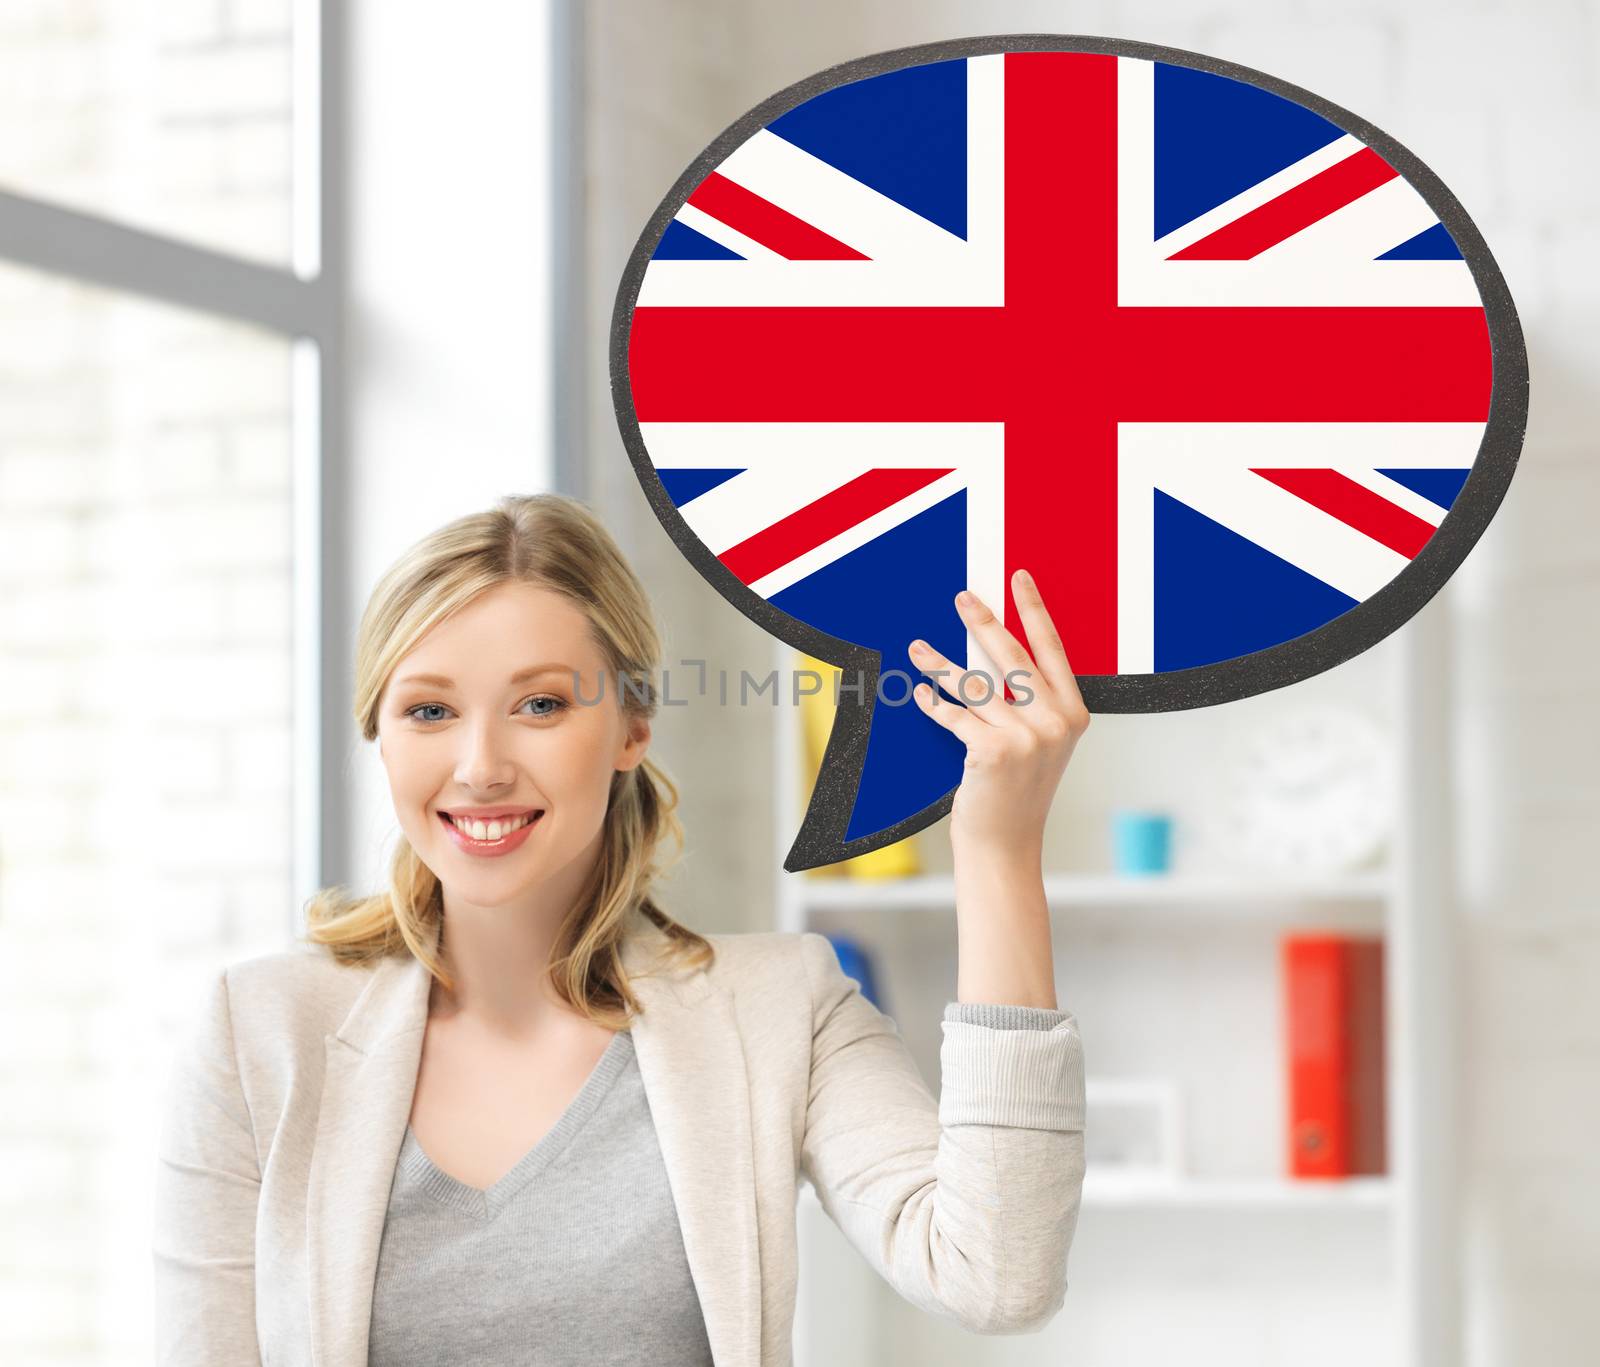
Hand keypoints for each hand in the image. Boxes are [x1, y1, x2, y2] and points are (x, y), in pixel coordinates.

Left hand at [907, 568, 1090, 861]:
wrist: (1006, 842)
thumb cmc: (1018, 790)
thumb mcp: (1043, 744)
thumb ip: (1034, 703)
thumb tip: (996, 651)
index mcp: (1074, 714)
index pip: (1053, 649)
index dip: (1034, 610)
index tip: (1019, 578)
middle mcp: (1055, 722)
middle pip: (1012, 656)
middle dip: (982, 621)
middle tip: (961, 596)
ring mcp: (1026, 737)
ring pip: (974, 684)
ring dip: (939, 663)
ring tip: (917, 647)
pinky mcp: (993, 751)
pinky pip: (954, 715)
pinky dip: (933, 704)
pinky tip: (920, 694)